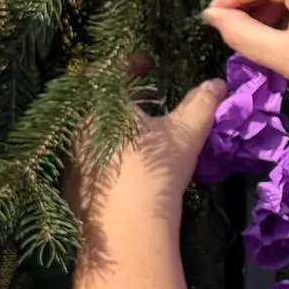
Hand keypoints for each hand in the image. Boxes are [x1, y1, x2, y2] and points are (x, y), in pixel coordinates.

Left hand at [77, 77, 221, 227]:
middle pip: (97, 100)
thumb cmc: (154, 169)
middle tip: (145, 99)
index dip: (130, 61)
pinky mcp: (70, 184)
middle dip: (121, 97)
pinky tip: (125, 168)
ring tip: (138, 135)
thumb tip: (218, 84)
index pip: (110, 69)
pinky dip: (105, 156)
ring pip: (90, 131)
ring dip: (112, 127)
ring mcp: (71, 156)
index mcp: (102, 104)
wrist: (125, 227)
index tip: (147, 63)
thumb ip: (202, 104)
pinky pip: (87, 158)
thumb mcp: (185, 133)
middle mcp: (78, 124)